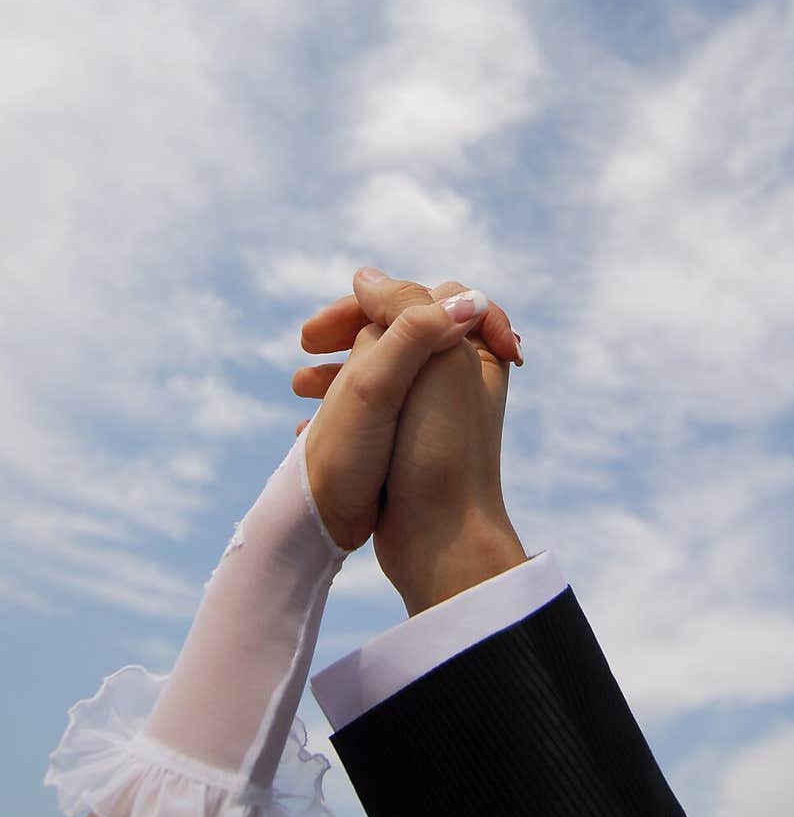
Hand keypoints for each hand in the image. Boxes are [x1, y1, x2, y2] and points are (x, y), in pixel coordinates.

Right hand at [295, 269, 526, 612]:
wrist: (444, 539)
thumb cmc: (441, 449)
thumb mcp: (430, 361)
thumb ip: (405, 307)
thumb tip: (366, 276)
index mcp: (473, 347)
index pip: (412, 298)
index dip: (362, 305)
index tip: (319, 329)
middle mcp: (459, 375)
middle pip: (393, 332)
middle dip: (346, 335)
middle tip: (303, 346)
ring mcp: (436, 412)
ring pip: (378, 371)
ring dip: (336, 371)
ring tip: (298, 389)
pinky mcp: (414, 446)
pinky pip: (372, 411)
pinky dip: (340, 411)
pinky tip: (308, 429)